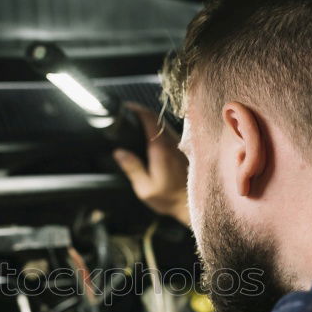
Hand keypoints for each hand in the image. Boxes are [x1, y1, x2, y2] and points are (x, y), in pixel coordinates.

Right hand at [113, 103, 189, 225]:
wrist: (192, 205)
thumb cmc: (169, 199)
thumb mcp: (145, 188)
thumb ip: (133, 168)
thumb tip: (119, 152)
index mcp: (161, 148)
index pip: (149, 118)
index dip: (136, 109)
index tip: (126, 106)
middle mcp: (173, 142)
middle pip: (157, 118)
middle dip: (142, 112)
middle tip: (128, 112)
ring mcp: (181, 144)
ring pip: (164, 124)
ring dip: (151, 120)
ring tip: (136, 121)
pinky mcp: (185, 150)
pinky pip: (170, 133)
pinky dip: (159, 129)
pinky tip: (151, 135)